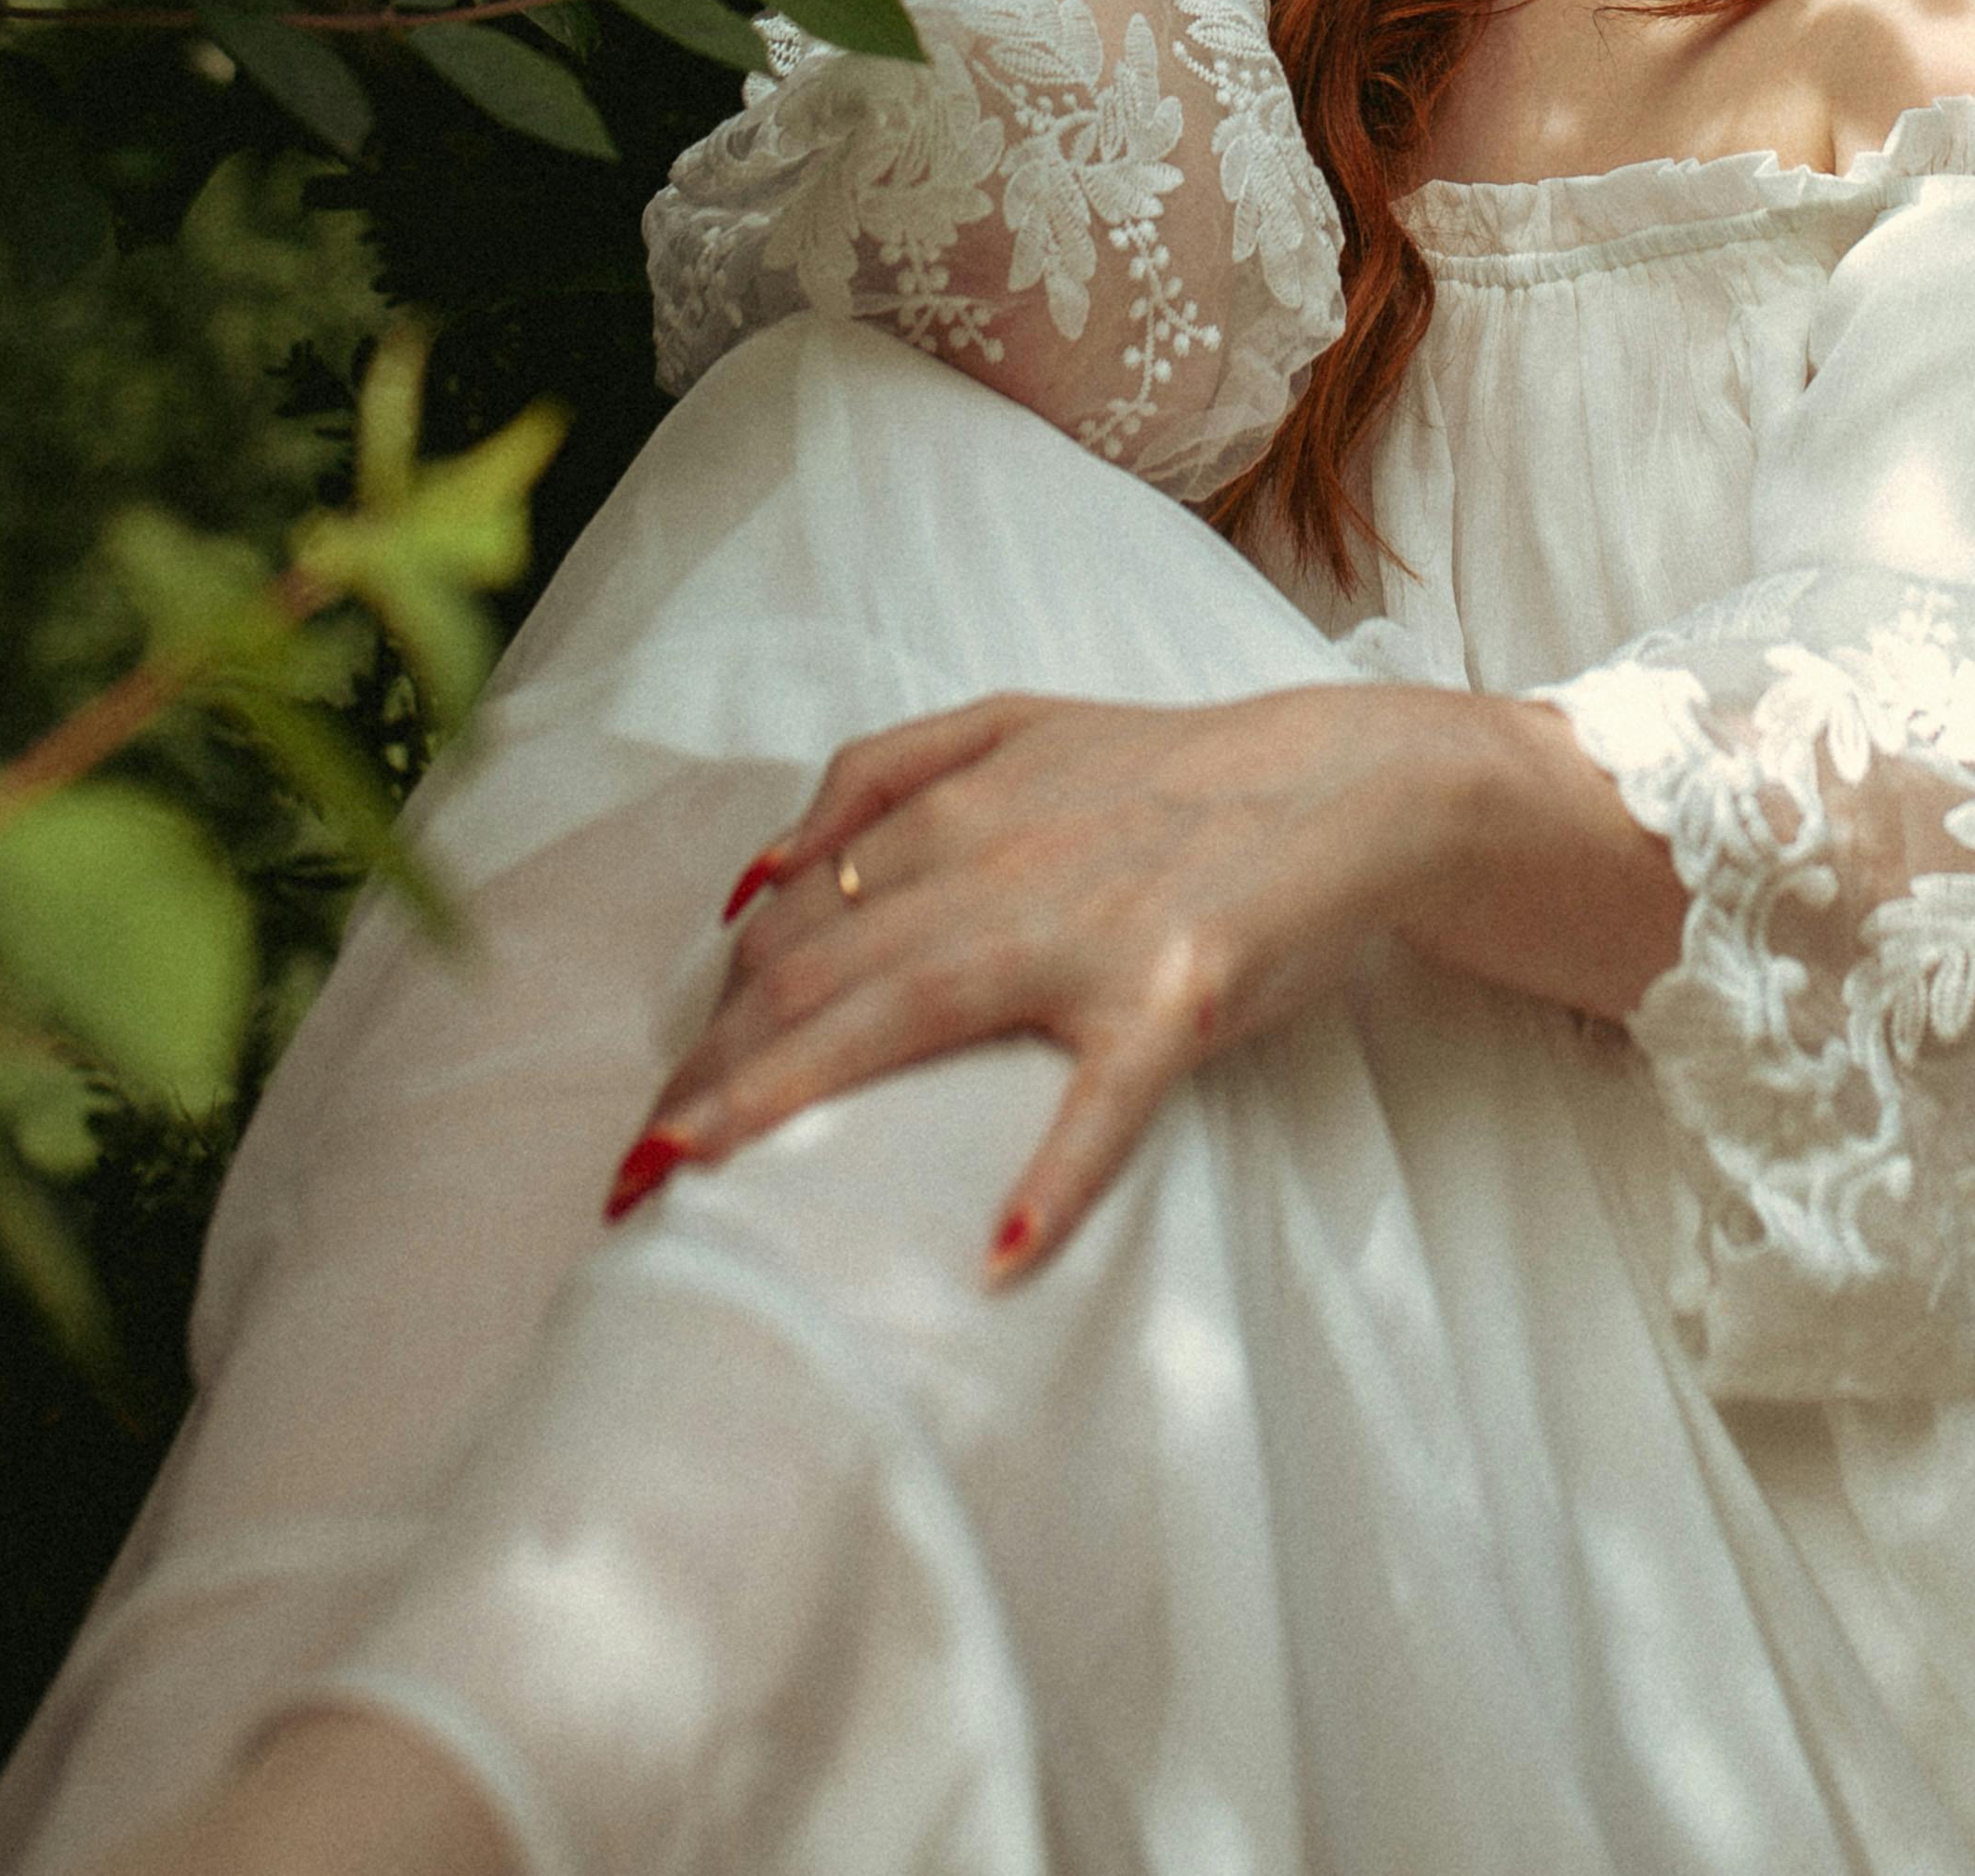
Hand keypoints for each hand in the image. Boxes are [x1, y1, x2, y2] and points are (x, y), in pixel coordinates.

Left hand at [606, 677, 1679, 1277]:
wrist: (1344, 784)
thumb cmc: (1168, 774)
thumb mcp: (1013, 727)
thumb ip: (880, 777)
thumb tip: (755, 878)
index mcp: (956, 806)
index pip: (791, 926)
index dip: (709, 1020)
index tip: (652, 1108)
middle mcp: (1001, 859)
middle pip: (819, 973)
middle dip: (709, 1075)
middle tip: (630, 1177)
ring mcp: (1090, 930)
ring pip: (912, 1011)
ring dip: (793, 1097)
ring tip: (701, 1182)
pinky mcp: (1177, 994)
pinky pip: (1108, 1091)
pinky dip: (1057, 1166)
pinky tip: (1002, 1248)